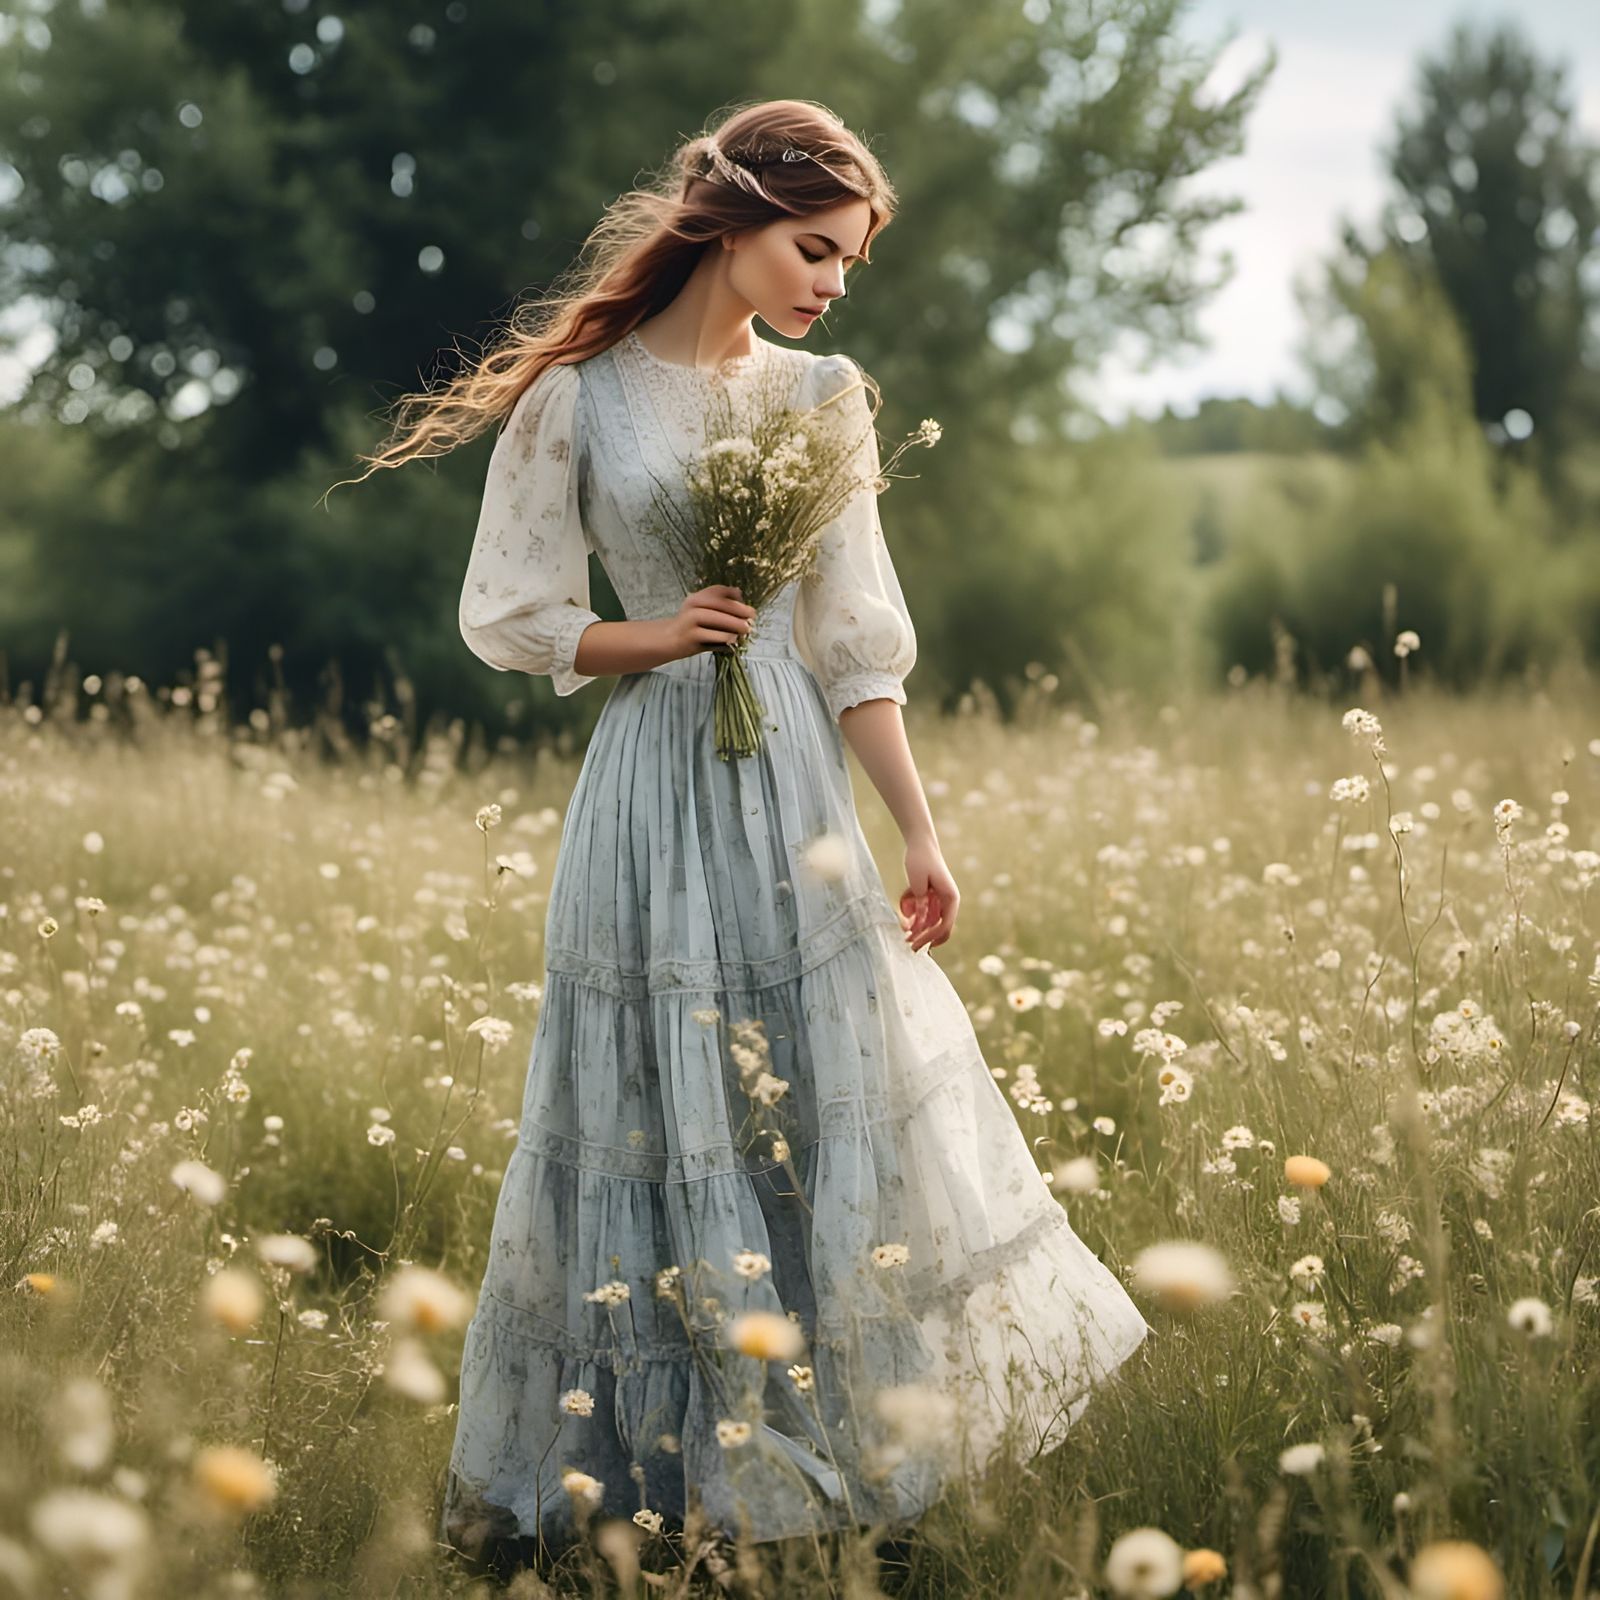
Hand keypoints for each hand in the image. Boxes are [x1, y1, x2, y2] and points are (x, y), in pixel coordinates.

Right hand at [668, 584, 755, 659]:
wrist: (667, 640)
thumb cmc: (689, 625)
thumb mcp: (700, 609)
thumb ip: (717, 600)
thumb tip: (739, 591)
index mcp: (696, 598)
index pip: (717, 591)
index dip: (733, 595)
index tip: (744, 601)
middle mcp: (692, 607)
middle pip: (720, 604)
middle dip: (739, 610)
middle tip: (752, 617)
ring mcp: (690, 622)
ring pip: (719, 620)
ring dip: (735, 625)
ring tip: (746, 630)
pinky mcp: (692, 638)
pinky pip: (715, 637)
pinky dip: (727, 639)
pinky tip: (733, 642)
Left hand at [899, 836, 957, 951]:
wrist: (920, 843)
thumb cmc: (920, 861)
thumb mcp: (918, 884)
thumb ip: (921, 904)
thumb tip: (921, 925)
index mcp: (951, 898)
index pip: (943, 926)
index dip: (929, 938)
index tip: (914, 945)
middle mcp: (949, 901)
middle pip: (940, 927)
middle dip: (925, 937)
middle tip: (908, 945)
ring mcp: (941, 899)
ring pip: (933, 921)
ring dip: (920, 929)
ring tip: (904, 933)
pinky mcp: (932, 896)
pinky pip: (927, 912)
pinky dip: (917, 916)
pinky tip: (905, 915)